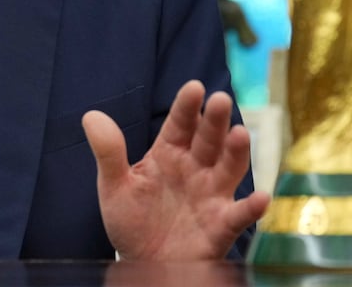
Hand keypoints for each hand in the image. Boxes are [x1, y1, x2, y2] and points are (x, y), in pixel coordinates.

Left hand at [82, 80, 269, 260]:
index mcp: (169, 153)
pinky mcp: (220, 225)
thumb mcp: (115, 186)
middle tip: (220, 100)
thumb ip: (108, 152)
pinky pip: (238, 215)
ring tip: (240, 134)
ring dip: (236, 152)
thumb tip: (91, 115)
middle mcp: (195, 169)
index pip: (180, 124)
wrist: (142, 263)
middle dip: (215, 121)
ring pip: (228, 169)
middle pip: (208, 140)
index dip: (187, 107)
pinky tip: (261, 198)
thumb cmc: (133, 220)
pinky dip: (251, 207)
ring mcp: (211, 195)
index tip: (193, 88)